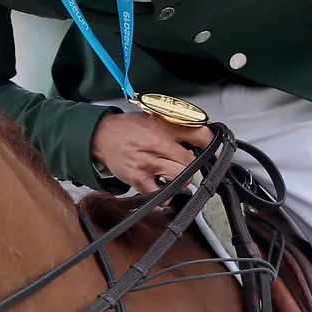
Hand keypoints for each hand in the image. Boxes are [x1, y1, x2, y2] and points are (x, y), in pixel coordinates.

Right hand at [91, 110, 211, 191]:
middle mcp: (157, 145)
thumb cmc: (130, 128)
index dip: (209, 142)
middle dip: (193, 163)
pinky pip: (162, 195)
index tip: (209, 146)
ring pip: (182, 178)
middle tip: (188, 162)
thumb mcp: (156, 116)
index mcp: (164, 127)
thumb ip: (178, 123)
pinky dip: (167, 194)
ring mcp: (149, 164)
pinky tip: (165, 186)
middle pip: (192, 161)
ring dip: (183, 179)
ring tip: (177, 174)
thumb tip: (203, 131)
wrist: (102, 137)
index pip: (199, 135)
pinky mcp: (139, 179)